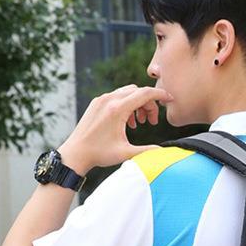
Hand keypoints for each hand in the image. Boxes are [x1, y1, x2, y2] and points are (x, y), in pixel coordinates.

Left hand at [58, 84, 173, 172]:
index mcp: (117, 109)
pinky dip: (127, 104)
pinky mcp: (96, 103)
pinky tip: (128, 121)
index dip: (160, 95)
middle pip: (138, 92)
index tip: (169, 99)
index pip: (145, 93)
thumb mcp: (126, 153)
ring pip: (127, 92)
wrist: (76, 153)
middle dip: (149, 104)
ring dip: (138, 104)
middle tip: (152, 122)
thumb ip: (147, 150)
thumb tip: (164, 151)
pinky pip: (117, 96)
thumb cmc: (99, 154)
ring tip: (141, 123)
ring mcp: (101, 99)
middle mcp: (109, 100)